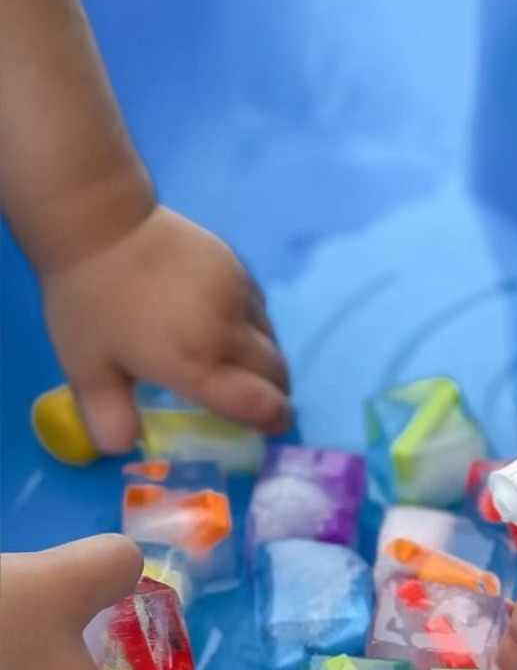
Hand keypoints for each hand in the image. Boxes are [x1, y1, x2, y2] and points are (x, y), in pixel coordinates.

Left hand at [40, 204, 290, 453]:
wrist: (99, 222)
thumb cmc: (90, 300)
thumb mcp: (86, 370)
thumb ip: (108, 418)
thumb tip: (126, 447)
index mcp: (197, 364)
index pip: (261, 404)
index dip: (271, 421)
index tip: (266, 428)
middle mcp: (229, 333)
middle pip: (277, 374)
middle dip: (273, 393)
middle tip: (252, 401)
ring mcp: (238, 296)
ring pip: (272, 340)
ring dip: (263, 360)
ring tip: (235, 364)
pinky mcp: (236, 268)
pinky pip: (259, 310)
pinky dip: (252, 327)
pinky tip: (223, 325)